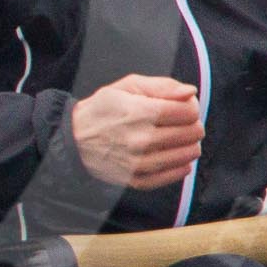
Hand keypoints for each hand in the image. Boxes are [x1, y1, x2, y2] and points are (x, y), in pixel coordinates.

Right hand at [69, 75, 203, 189]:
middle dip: (191, 123)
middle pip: (193, 133)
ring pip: (189, 153)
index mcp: (141, 113)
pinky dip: (180, 164)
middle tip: (178, 121)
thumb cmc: (102, 109)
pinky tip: (171, 154)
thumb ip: (162, 86)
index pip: (189, 111)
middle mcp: (142, 140)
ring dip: (187, 143)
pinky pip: (177, 174)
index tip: (180, 106)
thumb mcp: (127, 86)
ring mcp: (141, 163)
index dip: (189, 105)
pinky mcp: (139, 180)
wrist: (74, 139)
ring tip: (174, 137)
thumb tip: (191, 92)